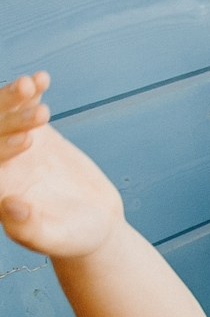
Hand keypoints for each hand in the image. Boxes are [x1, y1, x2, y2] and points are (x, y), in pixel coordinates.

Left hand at [0, 73, 124, 261]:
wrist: (94, 224)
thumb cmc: (70, 239)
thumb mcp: (51, 238)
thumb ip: (27, 227)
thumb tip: (9, 205)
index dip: (3, 146)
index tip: (29, 141)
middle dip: (5, 114)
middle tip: (25, 95)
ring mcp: (13, 146)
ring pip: (5, 116)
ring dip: (14, 98)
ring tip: (30, 84)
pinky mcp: (34, 135)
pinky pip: (27, 111)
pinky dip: (33, 95)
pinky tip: (42, 78)